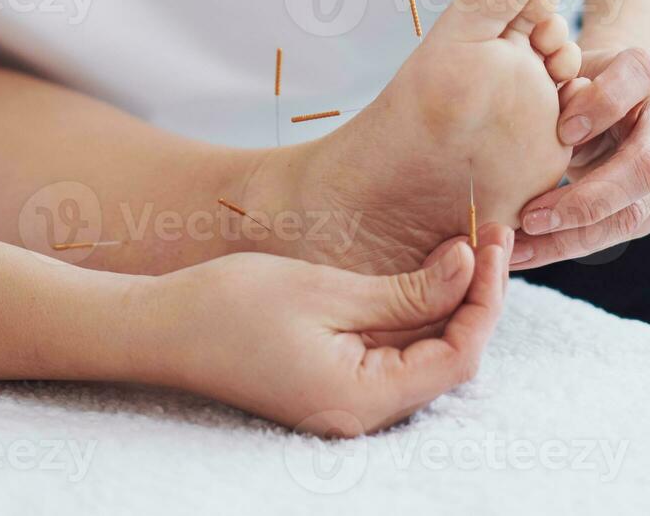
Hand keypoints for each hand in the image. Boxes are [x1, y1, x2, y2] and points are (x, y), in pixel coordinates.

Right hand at [145, 225, 513, 433]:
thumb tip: (469, 270)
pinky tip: (422, 274)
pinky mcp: (331, 383)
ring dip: (446, 303)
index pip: (458, 356)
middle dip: (473, 297)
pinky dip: (411, 314)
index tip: (491, 244)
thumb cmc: (230, 307)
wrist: (158, 329)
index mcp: (363, 399)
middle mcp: (362, 413)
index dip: (484, 300)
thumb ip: (405, 292)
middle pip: (446, 358)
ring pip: (420, 354)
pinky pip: (389, 353)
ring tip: (464, 246)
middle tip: (488, 235)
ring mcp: (345, 401)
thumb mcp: (326, 291)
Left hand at [512, 46, 649, 268]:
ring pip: (631, 214)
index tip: (562, 129)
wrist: (612, 98)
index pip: (638, 78)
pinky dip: (565, 246)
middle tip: (529, 217)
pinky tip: (525, 253)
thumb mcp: (563, 70)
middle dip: (586, 199)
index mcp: (647, 75)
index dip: (603, 104)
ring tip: (518, 250)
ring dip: (571, 238)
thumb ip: (557, 89)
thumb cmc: (575, 80)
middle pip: (645, 167)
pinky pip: (613, 233)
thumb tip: (555, 135)